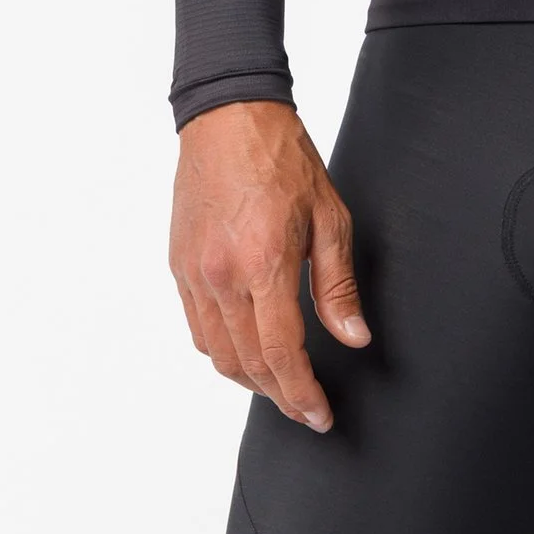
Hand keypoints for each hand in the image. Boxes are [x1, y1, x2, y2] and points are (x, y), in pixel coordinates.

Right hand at [169, 99, 368, 429]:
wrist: (229, 118)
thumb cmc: (284, 159)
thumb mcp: (329, 217)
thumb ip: (338, 285)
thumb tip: (354, 337)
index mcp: (264, 264)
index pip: (282, 354)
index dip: (302, 395)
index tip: (320, 416)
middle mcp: (223, 277)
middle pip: (248, 365)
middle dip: (280, 396)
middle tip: (306, 407)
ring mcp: (195, 274)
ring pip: (218, 355)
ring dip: (250, 380)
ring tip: (281, 384)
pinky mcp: (179, 267)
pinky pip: (198, 329)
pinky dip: (223, 351)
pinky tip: (247, 348)